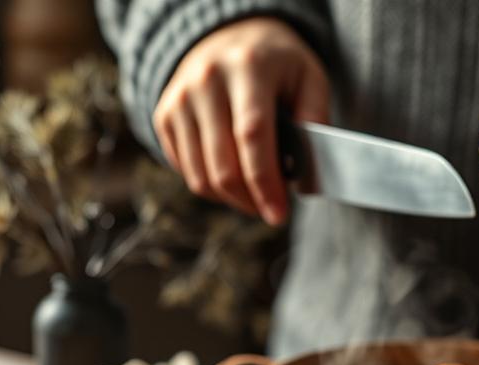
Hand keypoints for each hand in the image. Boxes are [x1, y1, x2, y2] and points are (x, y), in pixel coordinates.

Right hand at [154, 17, 328, 224]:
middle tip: (272, 211)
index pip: (252, 135)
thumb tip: (306, 180)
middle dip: (249, 201)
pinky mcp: (163, 116)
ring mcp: (179, 99)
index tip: (279, 214)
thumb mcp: (309, 78)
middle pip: (222, 165)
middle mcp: (206, 79)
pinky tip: (232, 174)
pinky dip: (211, 186)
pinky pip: (186, 172)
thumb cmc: (276, 66)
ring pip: (200, 177)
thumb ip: (314, 122)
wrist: (227, 37)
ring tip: (254, 194)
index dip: (265, 182)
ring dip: (231, 199)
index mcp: (248, 66)